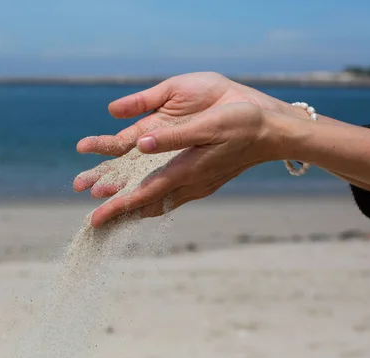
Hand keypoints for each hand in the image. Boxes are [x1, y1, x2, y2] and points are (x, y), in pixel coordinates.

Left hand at [89, 102, 278, 226]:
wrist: (274, 134)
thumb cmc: (243, 123)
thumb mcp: (208, 125)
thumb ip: (174, 136)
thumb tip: (142, 144)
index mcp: (186, 171)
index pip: (144, 194)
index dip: (117, 207)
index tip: (94, 219)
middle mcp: (190, 184)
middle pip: (147, 206)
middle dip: (119, 214)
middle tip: (94, 223)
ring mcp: (198, 186)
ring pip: (158, 204)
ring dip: (133, 210)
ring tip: (111, 214)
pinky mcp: (203, 181)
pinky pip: (170, 197)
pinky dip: (151, 202)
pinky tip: (145, 200)